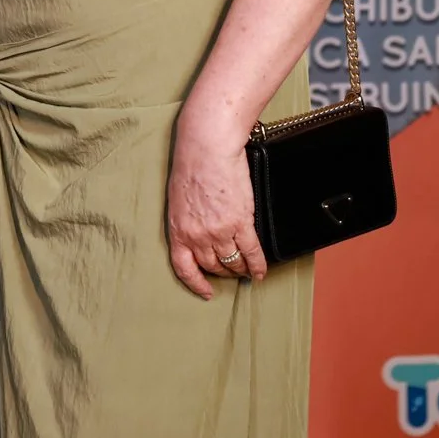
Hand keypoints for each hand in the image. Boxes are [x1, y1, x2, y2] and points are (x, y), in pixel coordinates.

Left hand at [166, 110, 266, 298]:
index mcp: (177, 229)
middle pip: (212, 265)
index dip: (196, 283)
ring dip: (240, 269)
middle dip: (222, 271)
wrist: (207, 147)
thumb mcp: (179, 197)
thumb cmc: (191, 163)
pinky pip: (252, 252)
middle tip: (232, 271)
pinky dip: (258, 265)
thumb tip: (200, 228)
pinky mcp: (240, 222)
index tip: (206, 291)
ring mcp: (219, 232)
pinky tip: (261, 271)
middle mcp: (196, 235)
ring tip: (247, 271)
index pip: (184, 268)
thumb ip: (188, 217)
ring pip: (232, 262)